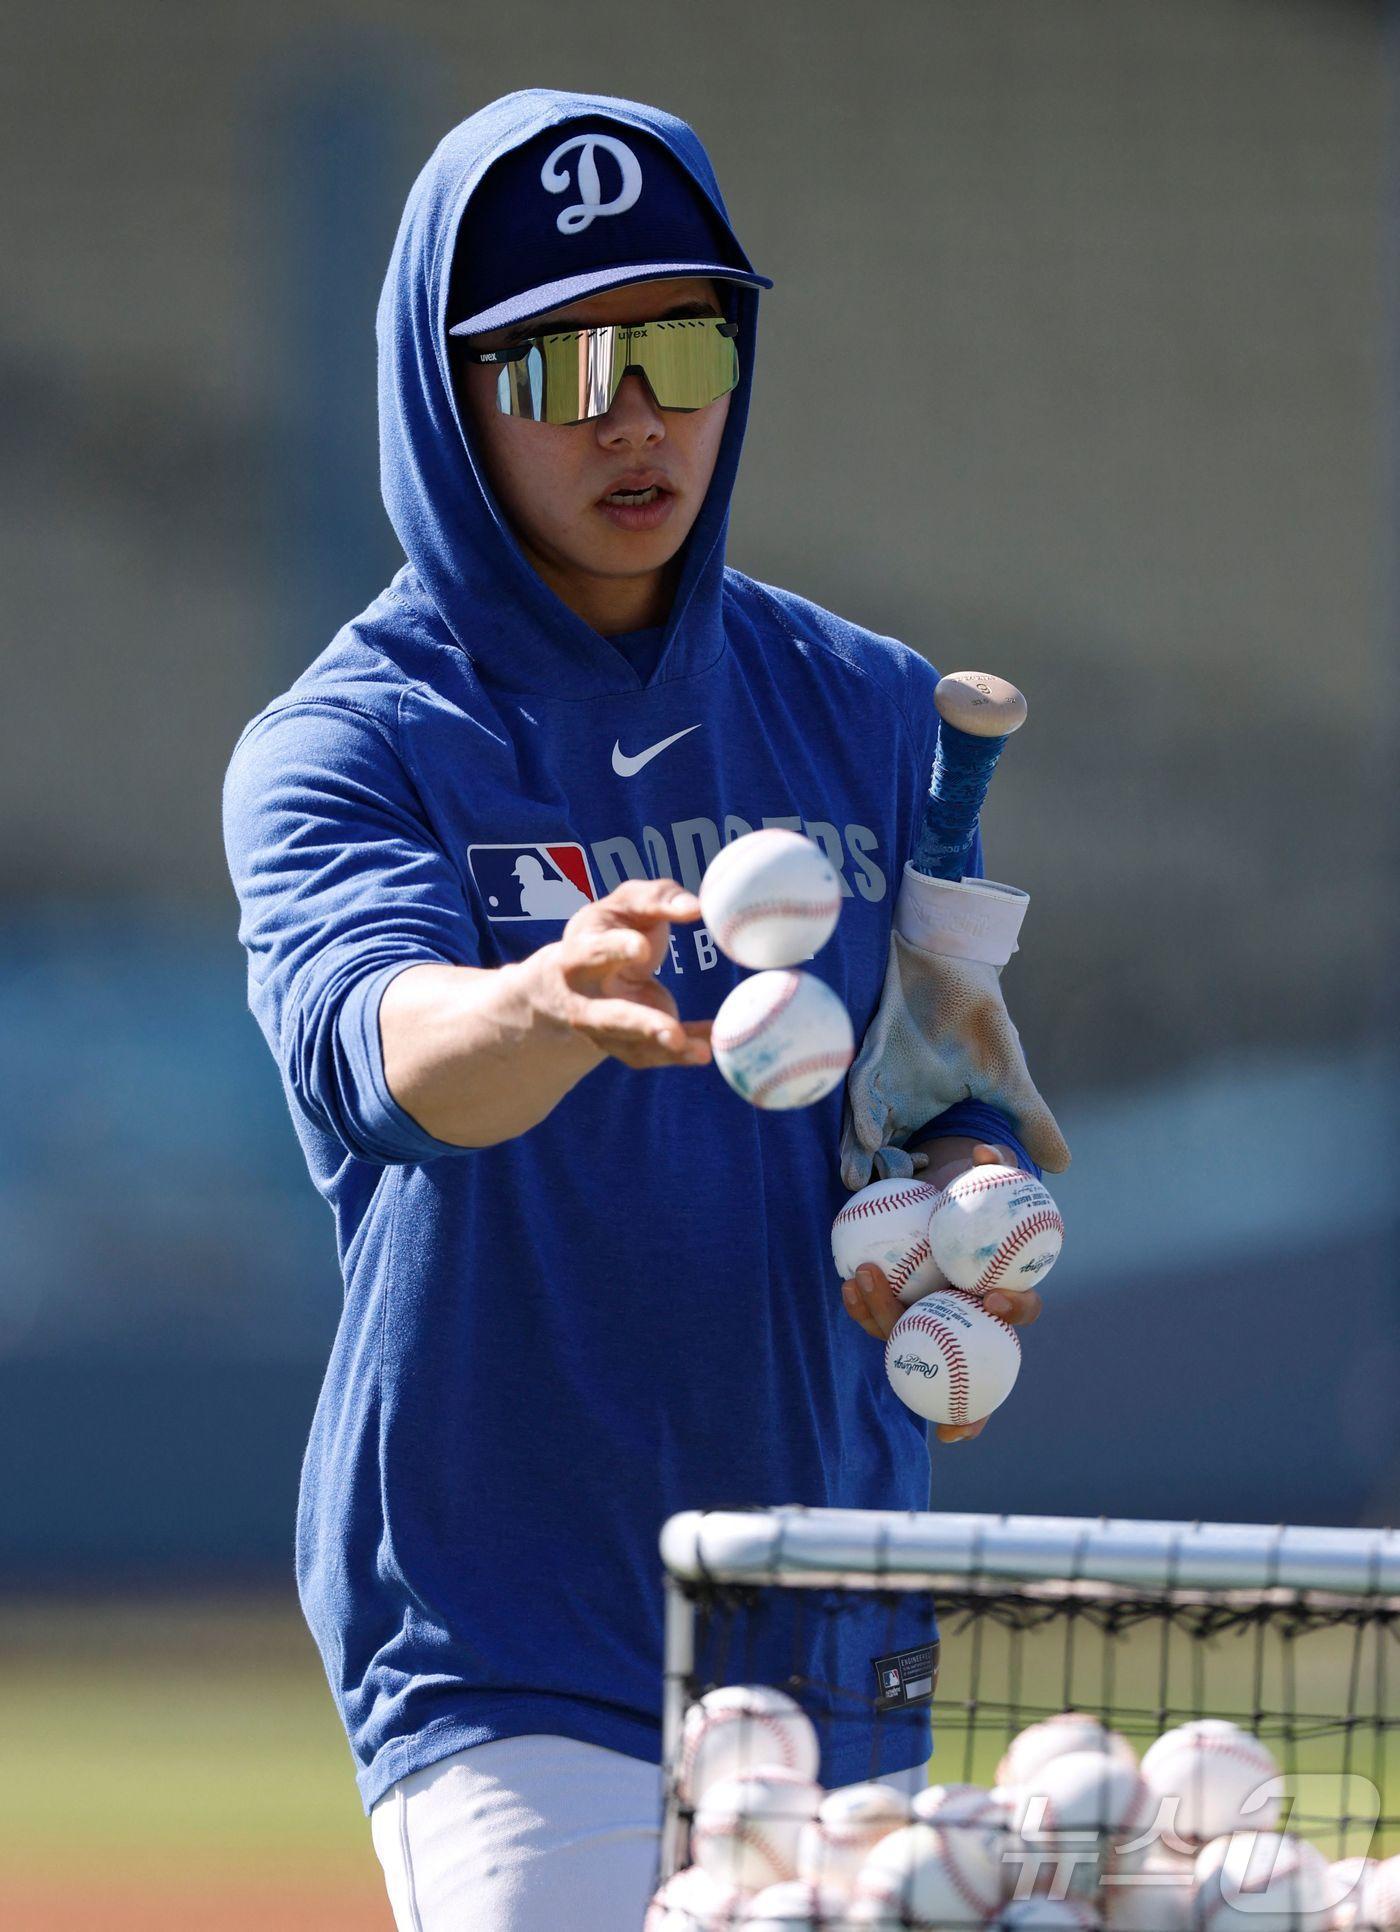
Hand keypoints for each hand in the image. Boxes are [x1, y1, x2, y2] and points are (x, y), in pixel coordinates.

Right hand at [527, 878, 711, 1069]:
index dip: (615, 950)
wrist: (569, 982)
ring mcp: (602, 1030)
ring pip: (633, 1046)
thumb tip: (695, 908)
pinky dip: (684, 1054)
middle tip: (673, 1031)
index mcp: (578, 953)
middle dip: (640, 1024)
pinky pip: (655, 1055)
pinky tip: (709, 1046)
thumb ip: (658, 899)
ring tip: (700, 1052)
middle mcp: (584, 999)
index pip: (594, 952)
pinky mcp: (624, 1047)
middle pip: (609, 1017)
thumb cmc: (609, 930)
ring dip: (666, 1050)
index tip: (642, 949)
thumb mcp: (626, 905)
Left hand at [839, 871, 1069, 1189]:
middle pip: (882, 1153)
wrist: (953, 962)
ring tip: (858, 1182)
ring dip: (859, 1155)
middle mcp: (897, 1104)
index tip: (930, 1214)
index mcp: (927, 1114)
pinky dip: (863, 1113)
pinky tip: (869, 1135)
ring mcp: (879, 1081)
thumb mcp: (1008, 1076)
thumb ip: (1028, 1118)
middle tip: (885, 1209)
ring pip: (863, 1127)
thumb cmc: (978, 1018)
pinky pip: (860, 1090)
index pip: (917, 1163)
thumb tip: (1062, 1165)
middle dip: (879, 1181)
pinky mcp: (868, 1056)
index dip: (920, 1188)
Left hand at [839, 1140, 1041, 1442]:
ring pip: (909, 1332)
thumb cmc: (975, 1194)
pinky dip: (865, 1307)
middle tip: (902, 1302)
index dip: (1015, 1309)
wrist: (945, 1208)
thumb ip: (996, 1163)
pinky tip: (848, 1286)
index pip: (1023, 1307)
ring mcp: (935, 1318)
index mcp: (1005, 1286)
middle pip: (955, 1338)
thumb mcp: (991, 1176)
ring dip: (880, 1314)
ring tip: (857, 1282)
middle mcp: (971, 1313)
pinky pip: (883, 1318)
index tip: (993, 1299)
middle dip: (934, 1337)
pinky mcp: (904, 1314)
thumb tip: (983, 1151)